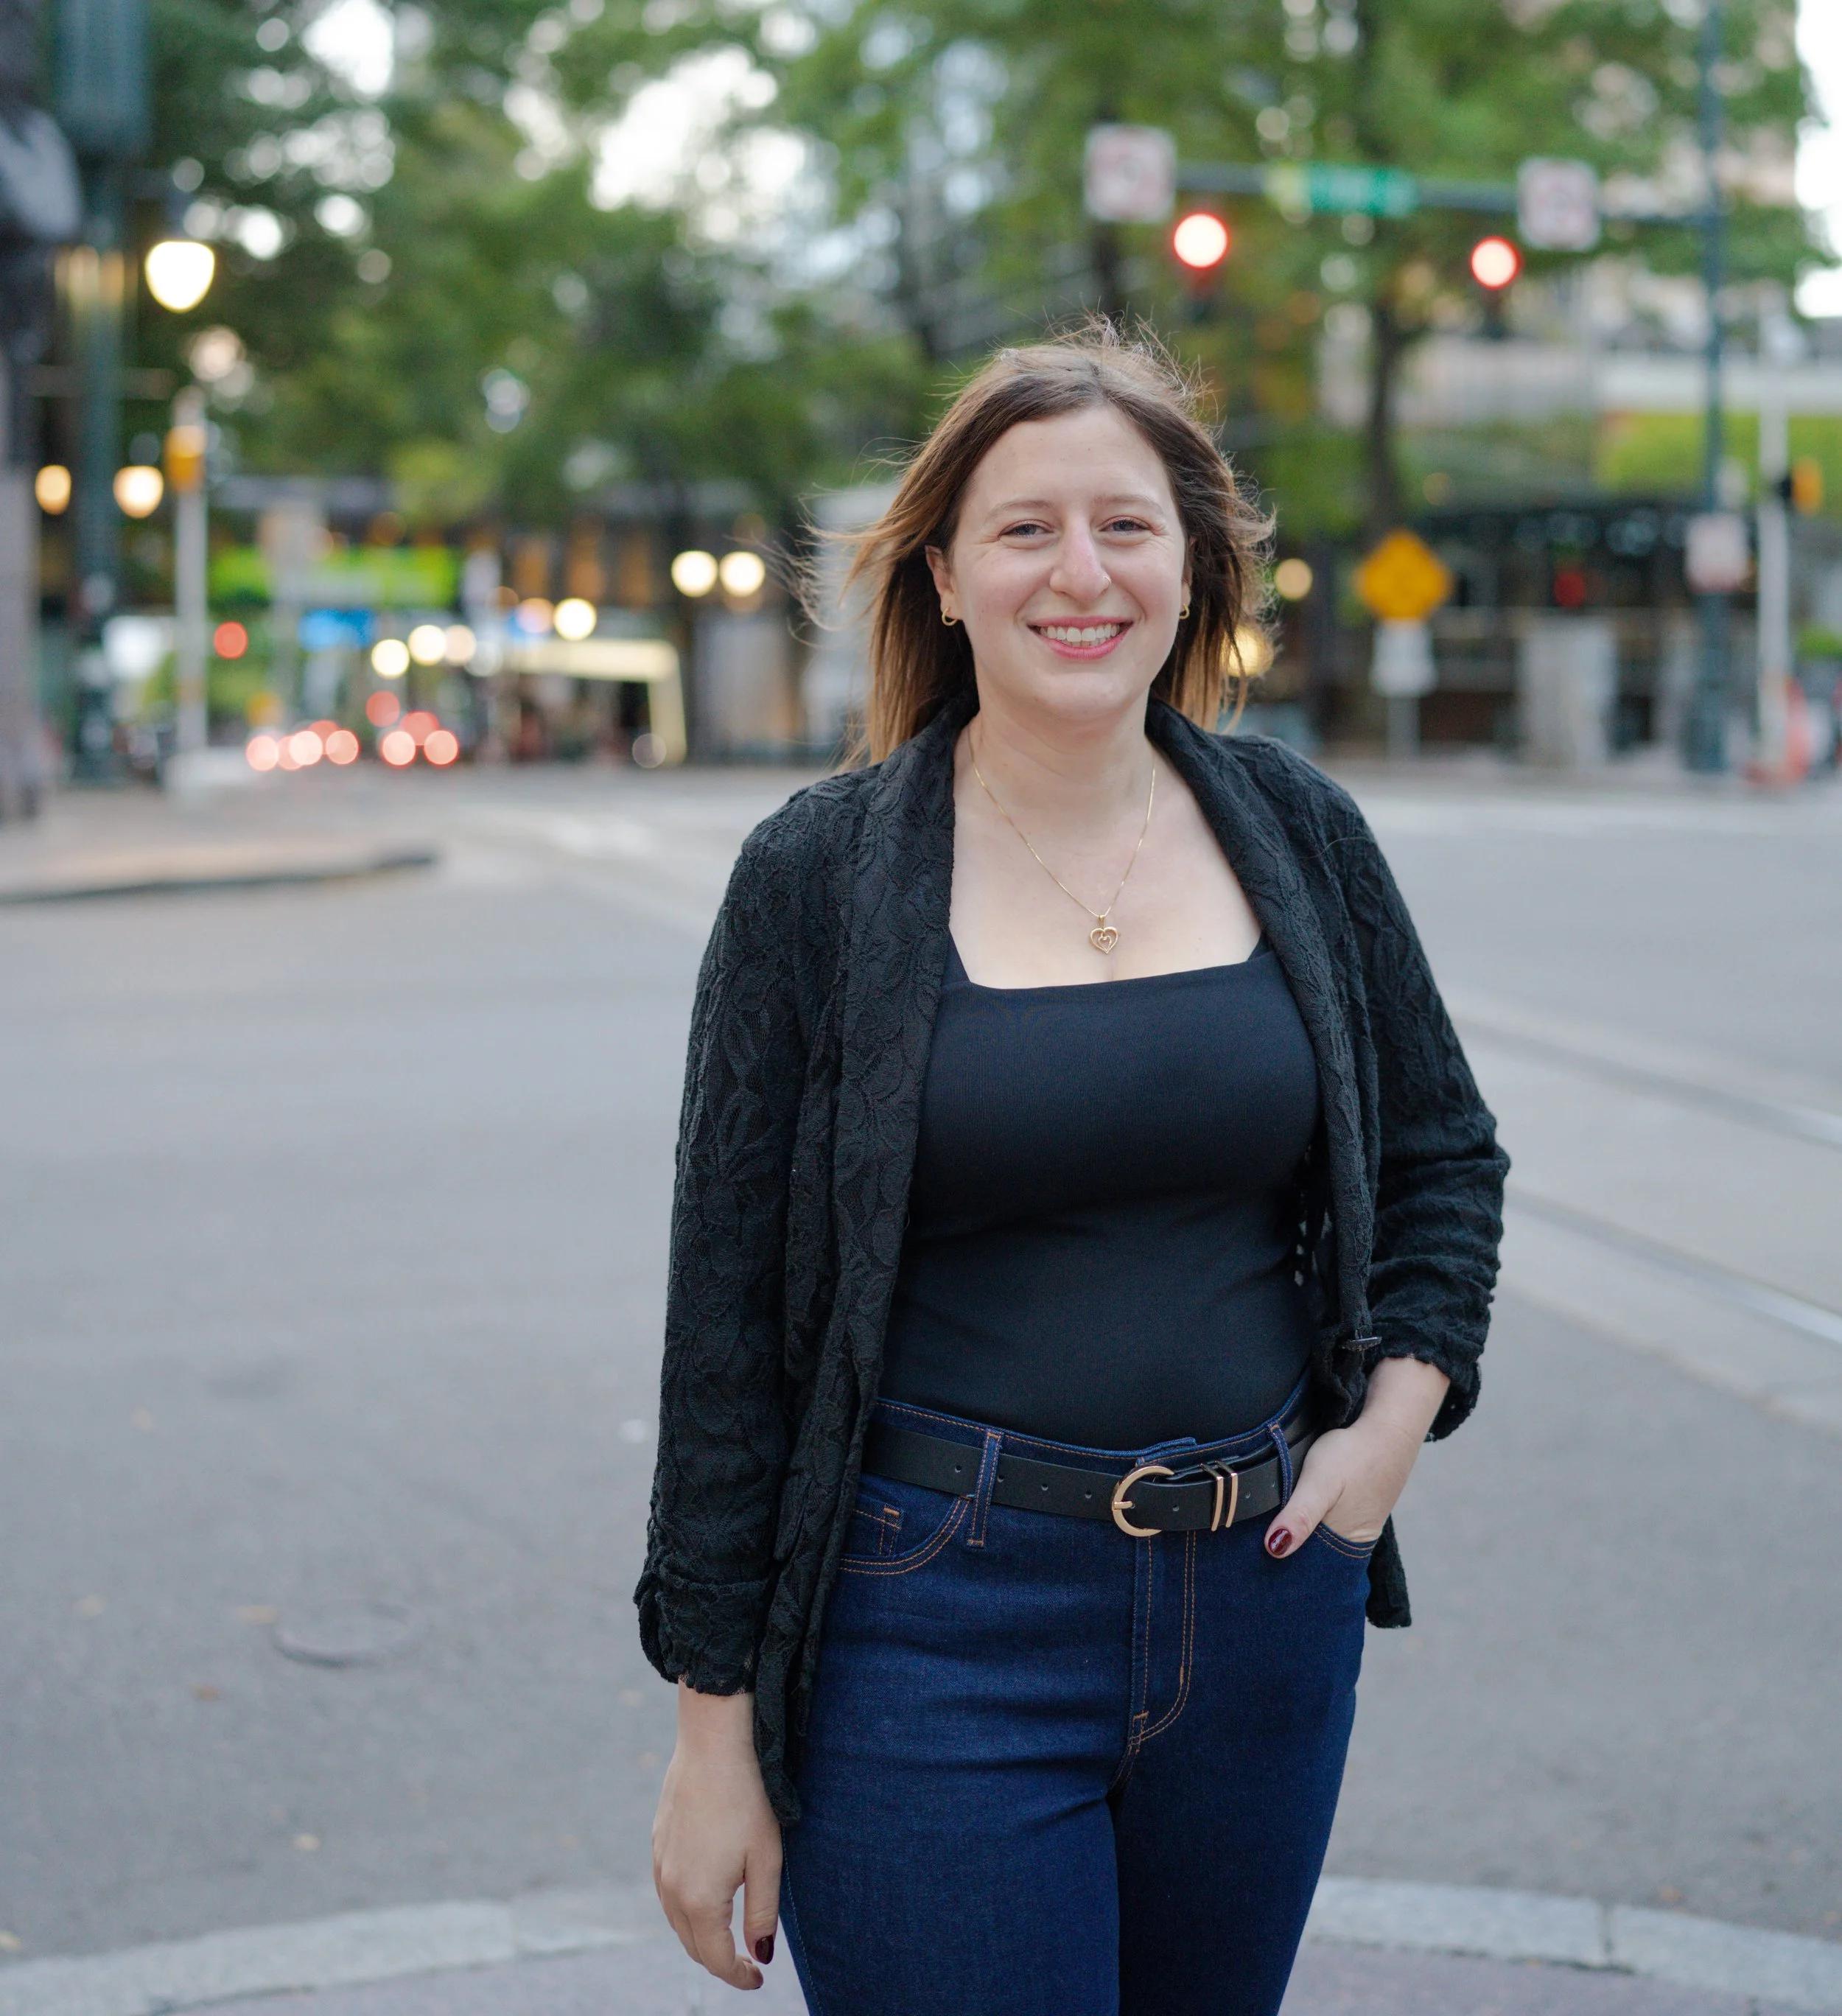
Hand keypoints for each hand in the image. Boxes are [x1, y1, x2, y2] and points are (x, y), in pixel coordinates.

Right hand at [653, 1683, 782, 1989]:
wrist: (712, 1744)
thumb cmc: (747, 1799)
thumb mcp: (766, 1860)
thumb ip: (762, 1914)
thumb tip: (760, 1955)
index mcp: (700, 1900)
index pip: (717, 1959)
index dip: (739, 1977)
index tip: (758, 1979)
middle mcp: (672, 1890)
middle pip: (694, 1946)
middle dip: (720, 1960)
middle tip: (749, 1962)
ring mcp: (660, 1866)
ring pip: (678, 1921)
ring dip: (702, 1936)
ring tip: (731, 1934)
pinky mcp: (657, 1845)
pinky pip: (669, 1893)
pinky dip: (688, 1908)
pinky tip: (708, 1896)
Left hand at [1265, 1355, 1448, 1557]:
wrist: (1388, 1432)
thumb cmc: (1353, 1456)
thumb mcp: (1320, 1484)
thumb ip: (1300, 1516)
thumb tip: (1275, 1550)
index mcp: (1342, 1546)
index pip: (1303, 1570)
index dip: (1276, 1567)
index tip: (1249, 1560)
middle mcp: (1349, 1543)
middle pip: (1308, 1558)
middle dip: (1282, 1553)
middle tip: (1249, 1543)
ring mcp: (1353, 1527)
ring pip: (1315, 1541)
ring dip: (1294, 1536)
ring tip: (1264, 1528)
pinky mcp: (1353, 1512)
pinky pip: (1325, 1526)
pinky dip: (1307, 1523)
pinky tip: (1290, 1513)